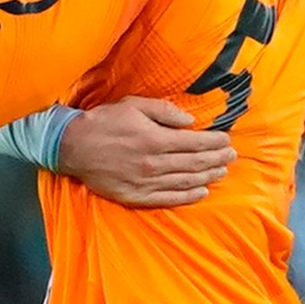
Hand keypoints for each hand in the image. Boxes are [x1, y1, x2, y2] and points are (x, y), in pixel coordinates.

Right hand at [57, 97, 234, 207]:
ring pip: (186, 181)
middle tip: (231, 156)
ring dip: (207, 176)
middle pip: (195, 163)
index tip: (227, 140)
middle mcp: (154, 163)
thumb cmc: (103, 122)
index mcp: (156, 139)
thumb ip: (164, 111)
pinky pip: (169, 198)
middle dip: (217, 159)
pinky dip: (188, 196)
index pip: (195, 143)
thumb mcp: (133, 105)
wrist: (73, 147)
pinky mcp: (136, 196)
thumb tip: (190, 122)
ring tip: (222, 172)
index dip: (214, 142)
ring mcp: (146, 182)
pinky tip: (201, 191)